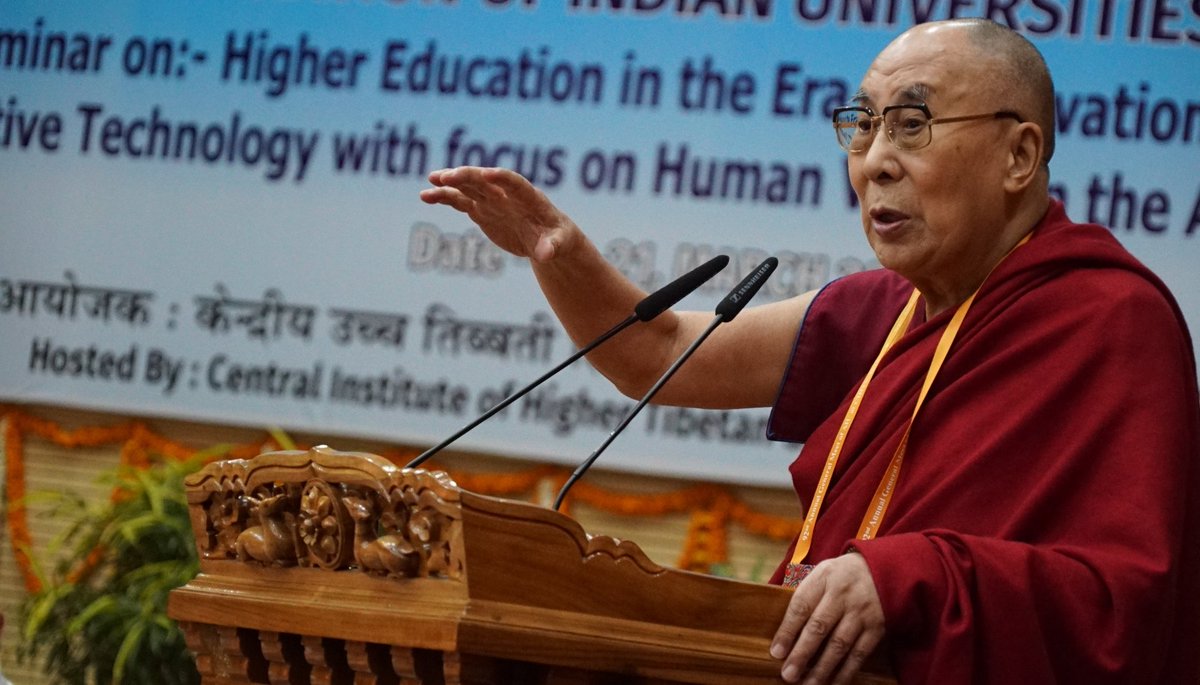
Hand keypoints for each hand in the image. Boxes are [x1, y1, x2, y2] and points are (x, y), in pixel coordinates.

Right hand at [419, 166, 577, 262]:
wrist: (548, 240)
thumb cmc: (559, 238)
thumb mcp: (560, 244)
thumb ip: (552, 246)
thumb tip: (545, 255)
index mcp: (529, 197)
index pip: (514, 183)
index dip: (501, 178)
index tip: (486, 173)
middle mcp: (507, 195)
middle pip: (485, 181)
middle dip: (467, 177)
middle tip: (446, 176)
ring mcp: (492, 201)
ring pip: (468, 187)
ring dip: (450, 183)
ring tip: (431, 181)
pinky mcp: (481, 211)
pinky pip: (460, 201)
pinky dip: (444, 197)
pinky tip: (426, 196)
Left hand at [770, 552, 885, 683]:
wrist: (884, 570)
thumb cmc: (842, 576)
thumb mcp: (822, 573)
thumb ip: (805, 596)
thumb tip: (783, 631)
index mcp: (824, 577)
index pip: (801, 606)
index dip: (787, 631)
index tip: (776, 652)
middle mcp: (842, 594)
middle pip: (819, 627)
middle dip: (802, 654)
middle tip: (788, 674)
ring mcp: (861, 612)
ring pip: (839, 644)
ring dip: (822, 668)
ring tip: (808, 684)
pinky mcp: (876, 628)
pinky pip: (859, 653)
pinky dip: (846, 671)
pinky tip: (834, 683)